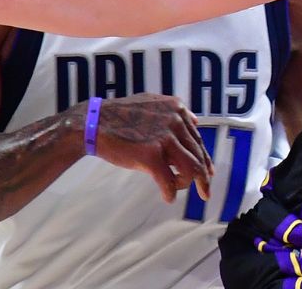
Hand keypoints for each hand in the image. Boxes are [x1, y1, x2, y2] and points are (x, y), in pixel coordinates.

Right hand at [89, 94, 214, 202]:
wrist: (93, 123)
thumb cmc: (119, 116)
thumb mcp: (151, 103)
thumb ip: (174, 111)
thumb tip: (196, 121)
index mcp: (176, 109)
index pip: (197, 139)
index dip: (204, 158)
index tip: (207, 171)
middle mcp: (175, 121)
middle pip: (198, 154)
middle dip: (203, 176)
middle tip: (205, 192)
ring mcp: (165, 138)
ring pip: (191, 168)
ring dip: (189, 184)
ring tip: (179, 191)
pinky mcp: (151, 155)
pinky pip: (168, 181)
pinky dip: (170, 192)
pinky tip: (167, 198)